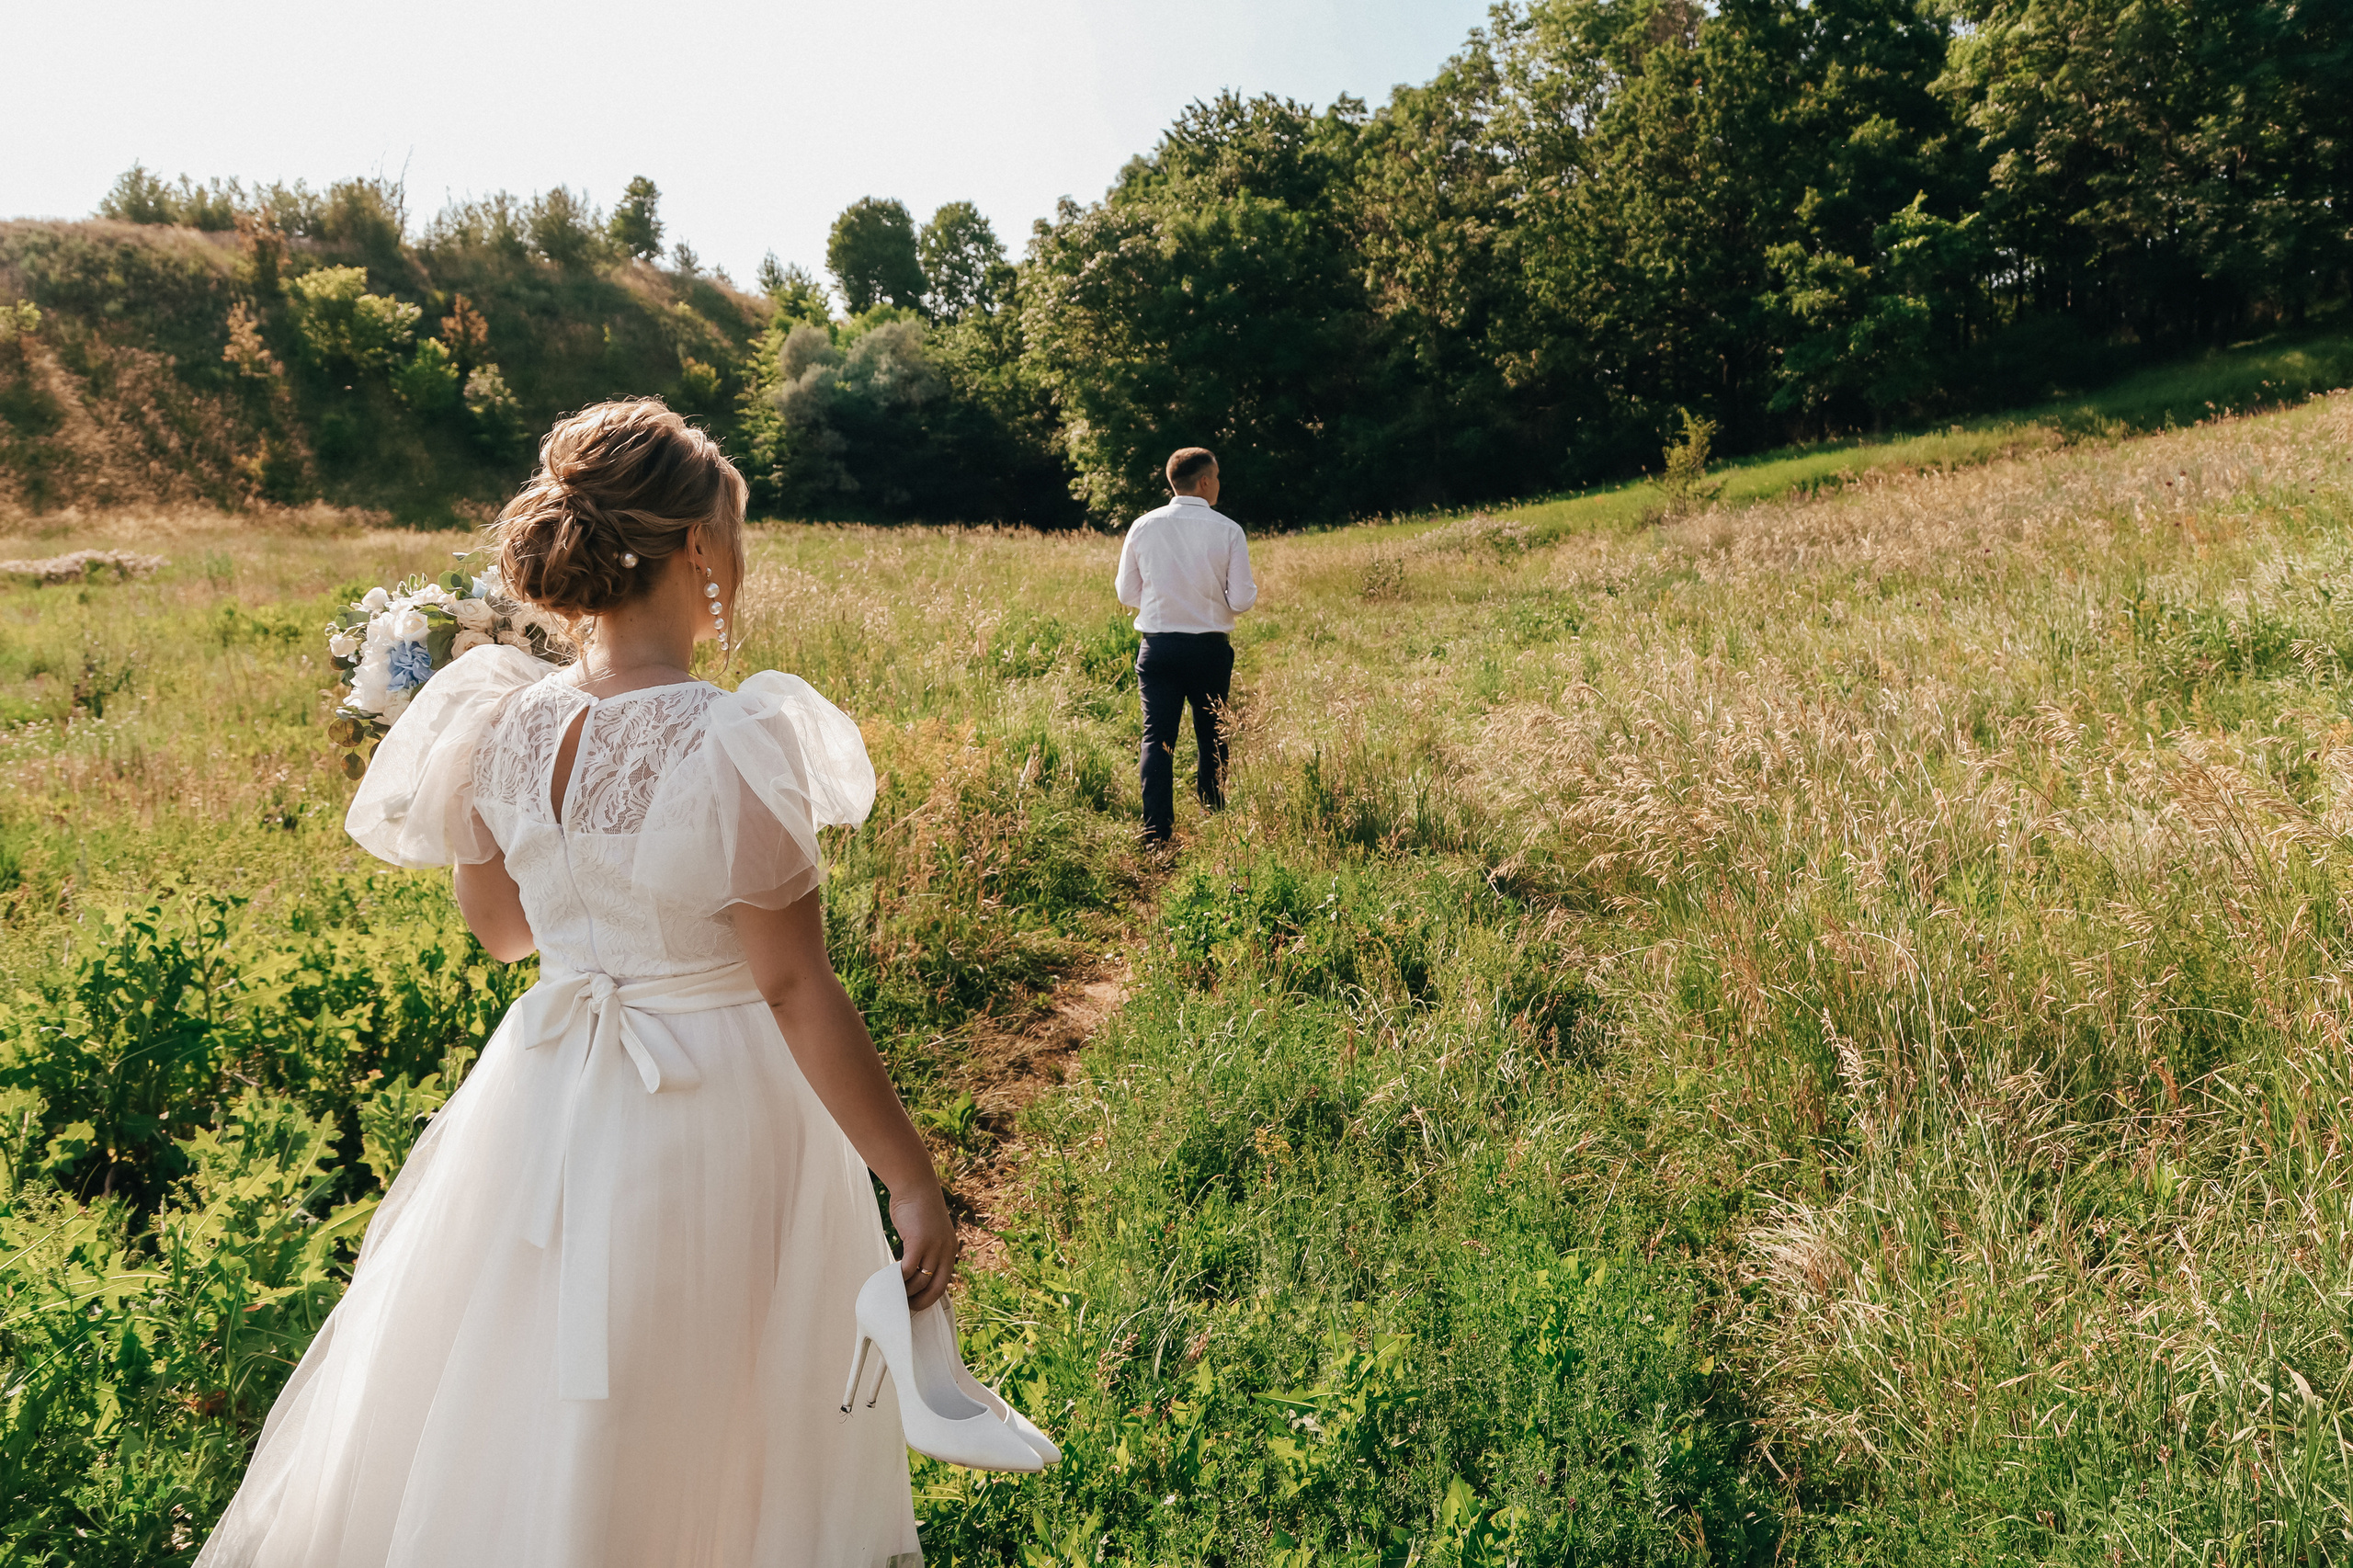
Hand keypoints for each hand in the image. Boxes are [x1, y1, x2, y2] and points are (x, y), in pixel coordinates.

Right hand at [891, 1184, 957, 1310]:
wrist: (915, 1185)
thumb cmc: (918, 1209)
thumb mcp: (931, 1233)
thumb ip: (928, 1251)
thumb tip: (915, 1272)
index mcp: (951, 1250)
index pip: (944, 1283)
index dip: (930, 1298)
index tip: (916, 1304)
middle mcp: (946, 1251)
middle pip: (936, 1288)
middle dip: (921, 1302)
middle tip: (905, 1308)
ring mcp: (934, 1247)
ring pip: (920, 1281)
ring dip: (906, 1291)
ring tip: (893, 1294)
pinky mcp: (919, 1242)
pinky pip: (908, 1269)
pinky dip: (899, 1279)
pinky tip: (889, 1280)